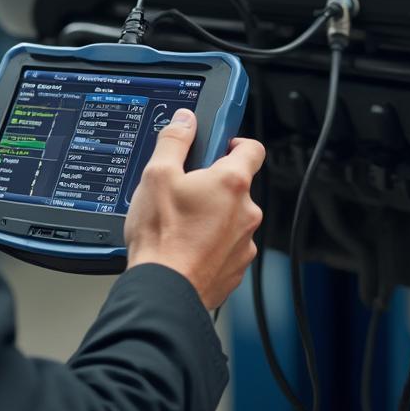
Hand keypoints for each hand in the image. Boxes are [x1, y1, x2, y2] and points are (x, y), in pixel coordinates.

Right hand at [124, 109, 264, 310]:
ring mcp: (244, 242)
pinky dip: (210, 242)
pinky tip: (185, 245)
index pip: (252, 149)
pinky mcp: (236, 267)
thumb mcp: (157, 174)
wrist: (164, 290)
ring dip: (212, 215)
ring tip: (180, 222)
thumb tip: (185, 120)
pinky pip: (227, 245)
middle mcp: (246, 212)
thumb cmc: (162, 236)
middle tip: (183, 189)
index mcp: (232, 183)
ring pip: (231, 217)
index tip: (218, 146)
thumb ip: (175, 140)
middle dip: (213, 184)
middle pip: (237, 186)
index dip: (235, 142)